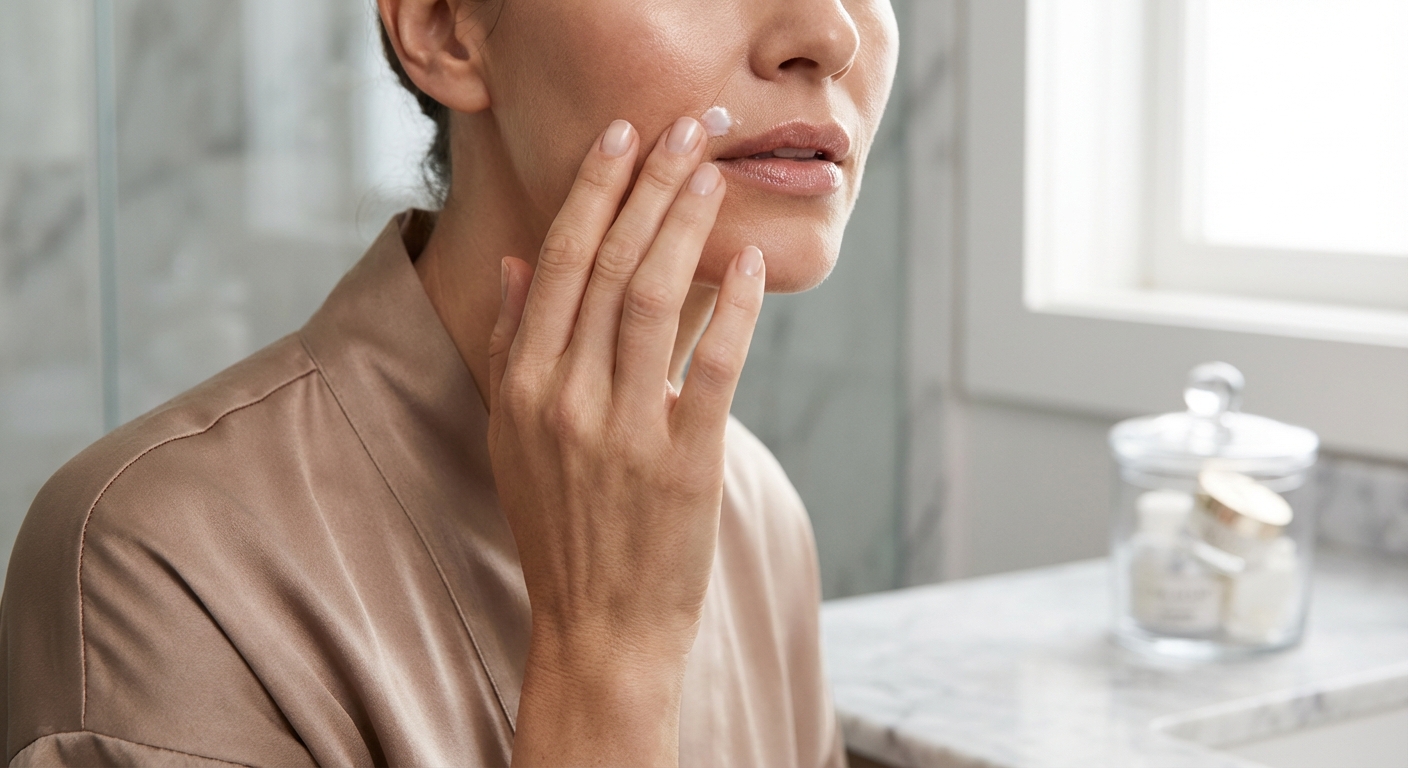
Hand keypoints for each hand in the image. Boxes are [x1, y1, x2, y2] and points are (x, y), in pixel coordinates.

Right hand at [488, 117, 765, 765]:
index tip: (622, 137)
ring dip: (688, 226)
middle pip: (609, 266)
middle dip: (649, 187)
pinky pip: (715, 366)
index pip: (556, 263)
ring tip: (713, 173)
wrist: (598, 628)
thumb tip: (514, 260)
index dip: (592, 192)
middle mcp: (565, 399)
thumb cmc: (559, 528)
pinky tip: (747, 264)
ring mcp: (624, 432)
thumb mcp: (512, 436)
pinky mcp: (684, 463)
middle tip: (684, 130)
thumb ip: (512, 344)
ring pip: (656, 300)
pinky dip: (734, 309)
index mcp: (523, 386)